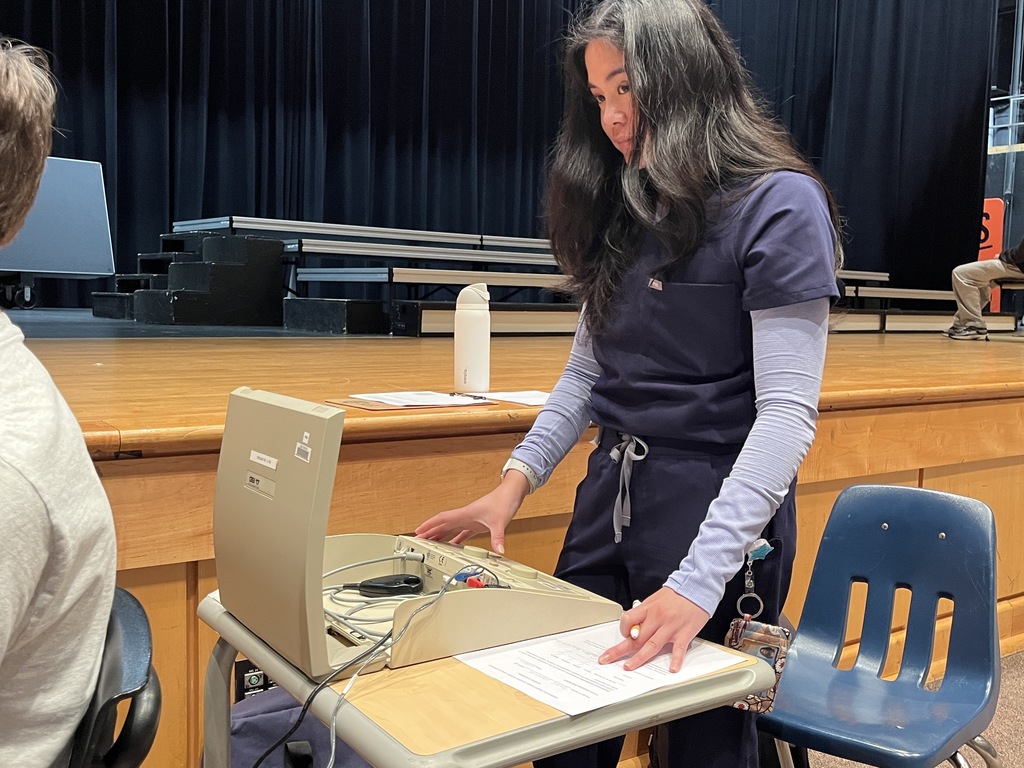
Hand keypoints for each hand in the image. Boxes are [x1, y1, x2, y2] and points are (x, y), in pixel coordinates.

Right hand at [413, 471, 529, 553]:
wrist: (512, 493)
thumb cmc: (504, 501)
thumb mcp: (500, 521)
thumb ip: (498, 538)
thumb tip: (499, 551)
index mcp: (466, 514)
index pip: (442, 519)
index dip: (429, 525)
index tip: (417, 531)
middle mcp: (466, 516)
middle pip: (443, 525)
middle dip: (430, 532)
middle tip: (418, 541)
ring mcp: (471, 519)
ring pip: (451, 528)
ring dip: (440, 535)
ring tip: (431, 544)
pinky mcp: (478, 523)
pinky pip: (462, 532)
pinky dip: (455, 539)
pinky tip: (453, 545)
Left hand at [598, 587, 710, 672]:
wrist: (697, 587)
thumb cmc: (676, 595)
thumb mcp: (655, 600)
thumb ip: (645, 614)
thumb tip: (634, 627)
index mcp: (649, 608)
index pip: (628, 620)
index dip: (622, 629)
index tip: (623, 636)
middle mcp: (658, 618)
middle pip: (637, 637)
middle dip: (620, 650)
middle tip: (608, 659)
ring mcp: (671, 627)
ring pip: (652, 645)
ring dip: (639, 658)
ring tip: (629, 666)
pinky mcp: (684, 633)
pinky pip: (678, 649)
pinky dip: (675, 660)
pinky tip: (672, 669)